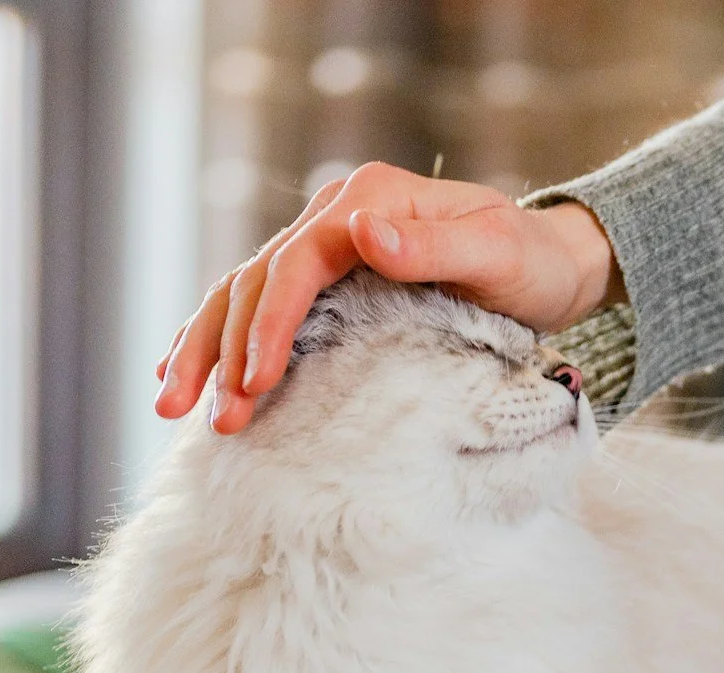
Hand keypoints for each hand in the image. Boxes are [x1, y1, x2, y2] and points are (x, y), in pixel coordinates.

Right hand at [155, 162, 620, 434]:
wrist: (550, 261)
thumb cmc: (531, 262)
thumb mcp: (497, 254)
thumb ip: (434, 247)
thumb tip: (364, 232)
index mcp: (367, 201)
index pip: (296, 264)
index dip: (269, 326)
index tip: (254, 383)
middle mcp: (337, 214)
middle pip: (255, 280)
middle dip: (223, 352)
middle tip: (212, 420)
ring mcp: (327, 241)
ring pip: (242, 292)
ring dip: (204, 349)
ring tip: (173, 406)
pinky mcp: (328, 275)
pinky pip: (259, 303)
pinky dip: (218, 337)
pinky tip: (181, 369)